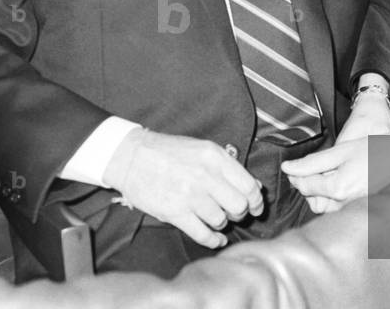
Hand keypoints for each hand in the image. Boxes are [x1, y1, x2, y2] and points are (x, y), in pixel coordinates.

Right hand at [104, 129, 264, 248]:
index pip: (248, 185)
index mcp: (215, 157)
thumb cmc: (169, 152)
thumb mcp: (203, 149)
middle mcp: (206, 176)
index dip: (256, 201)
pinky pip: (202, 234)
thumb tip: (253, 186)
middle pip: (239, 206)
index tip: (256, 207)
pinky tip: (215, 238)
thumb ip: (228, 167)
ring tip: (218, 221)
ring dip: (222, 224)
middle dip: (241, 213)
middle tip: (236, 214)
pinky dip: (213, 240)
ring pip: (221, 221)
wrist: (133, 157)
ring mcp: (190, 195)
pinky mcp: (174, 212)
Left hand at [281, 94, 389, 213]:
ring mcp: (354, 209)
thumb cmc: (373, 150)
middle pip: (313, 201)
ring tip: (325, 175)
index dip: (295, 176)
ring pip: (325, 207)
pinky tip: (339, 182)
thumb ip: (312, 162)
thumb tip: (288, 168)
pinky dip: (334, 197)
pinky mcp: (360, 210)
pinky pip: (339, 208)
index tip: (292, 168)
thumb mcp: (341, 151)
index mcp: (338, 188)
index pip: (305, 187)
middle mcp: (345, 204)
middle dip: (307, 186)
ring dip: (320, 193)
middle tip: (307, 170)